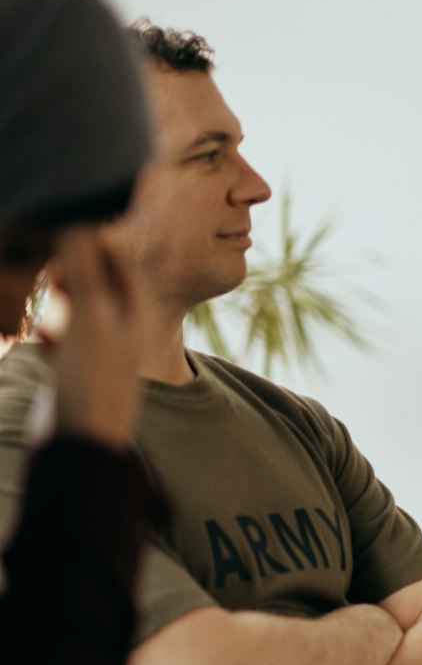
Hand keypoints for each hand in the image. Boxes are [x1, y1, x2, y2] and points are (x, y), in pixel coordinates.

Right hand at [42, 226, 143, 448]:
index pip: (119, 260)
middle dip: (70, 270)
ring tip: (47, 307)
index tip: (65, 224)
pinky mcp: (76, 369)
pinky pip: (60, 337)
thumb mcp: (89, 318)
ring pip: (74, 307)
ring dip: (57, 302)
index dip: (93, 238)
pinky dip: (49, 334)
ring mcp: (99, 349)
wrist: (79, 443)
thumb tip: (81, 221)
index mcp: (137, 312)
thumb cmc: (91, 379)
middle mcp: (123, 327)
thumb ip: (85, 271)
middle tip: (50, 268)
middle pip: (95, 281)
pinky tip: (42, 340)